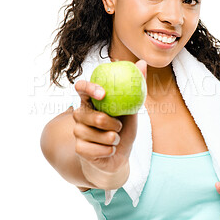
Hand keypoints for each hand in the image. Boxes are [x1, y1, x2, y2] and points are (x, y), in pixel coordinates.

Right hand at [72, 60, 146, 186]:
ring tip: (115, 138)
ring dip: (112, 139)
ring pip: (94, 134)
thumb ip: (135, 87)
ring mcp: (77, 131)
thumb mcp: (132, 109)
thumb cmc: (123, 129)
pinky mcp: (79, 148)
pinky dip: (109, 150)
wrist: (118, 156)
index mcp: (90, 101)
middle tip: (118, 126)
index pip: (81, 88)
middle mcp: (80, 114)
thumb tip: (142, 62)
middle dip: (110, 123)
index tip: (103, 93)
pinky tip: (109, 150)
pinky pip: (95, 149)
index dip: (89, 88)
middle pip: (91, 116)